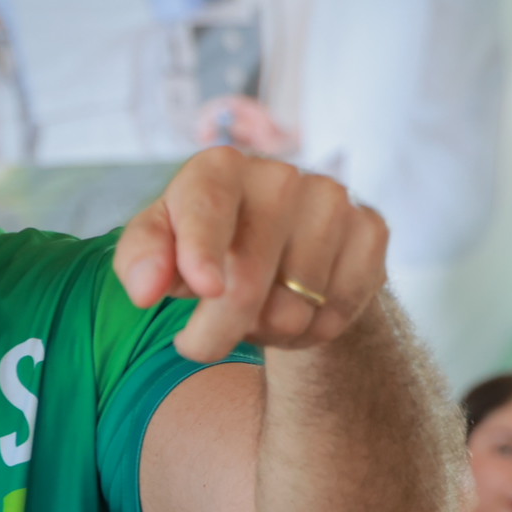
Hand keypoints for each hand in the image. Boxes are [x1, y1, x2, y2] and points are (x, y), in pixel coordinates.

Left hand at [113, 148, 388, 363]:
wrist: (279, 250)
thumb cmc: (202, 248)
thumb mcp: (158, 249)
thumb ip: (140, 261)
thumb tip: (146, 289)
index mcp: (218, 168)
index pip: (208, 207)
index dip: (203, 251)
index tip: (203, 288)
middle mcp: (279, 175)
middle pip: (247, 278)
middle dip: (217, 330)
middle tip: (200, 343)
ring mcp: (333, 199)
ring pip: (295, 306)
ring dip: (268, 331)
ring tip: (256, 313)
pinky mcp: (371, 229)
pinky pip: (340, 309)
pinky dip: (313, 330)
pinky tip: (298, 309)